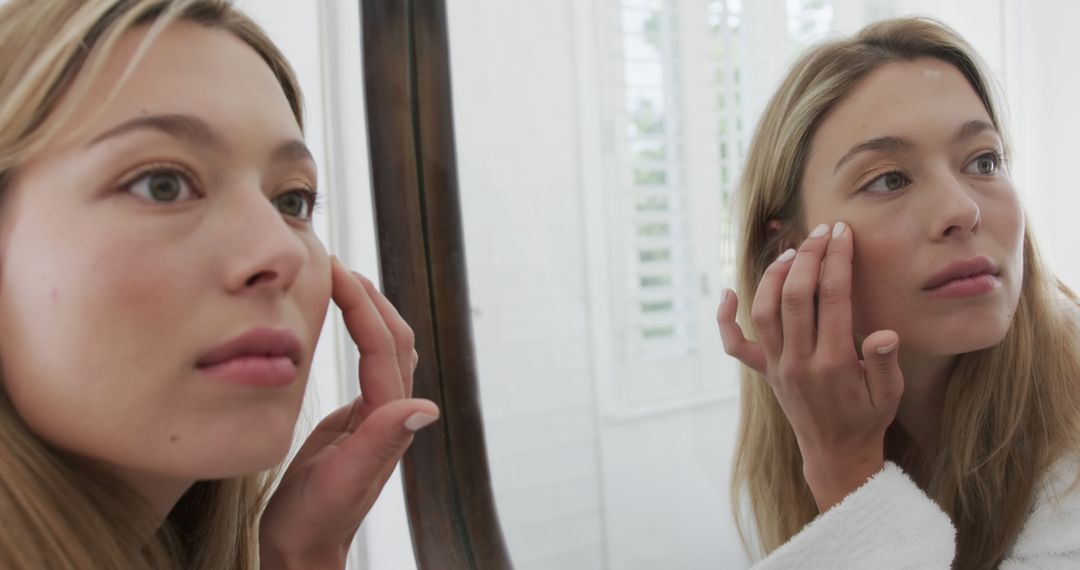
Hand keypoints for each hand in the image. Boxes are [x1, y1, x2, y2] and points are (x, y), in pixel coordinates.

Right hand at [259, 258, 439, 568]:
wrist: (303, 549)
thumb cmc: (315, 522)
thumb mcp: (342, 482)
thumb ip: (379, 443)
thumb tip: (428, 406)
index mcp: (386, 421)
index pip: (382, 347)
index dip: (362, 305)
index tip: (336, 270)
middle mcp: (388, 414)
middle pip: (394, 340)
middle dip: (371, 297)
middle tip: (338, 264)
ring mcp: (374, 416)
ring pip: (384, 350)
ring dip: (368, 311)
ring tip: (340, 280)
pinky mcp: (355, 420)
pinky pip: (366, 364)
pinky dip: (357, 334)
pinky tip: (337, 323)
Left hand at [716, 222, 903, 511]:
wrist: (836, 454)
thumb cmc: (867, 418)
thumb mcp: (889, 394)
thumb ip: (884, 362)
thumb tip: (884, 334)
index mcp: (834, 363)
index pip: (832, 298)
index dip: (837, 260)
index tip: (842, 234)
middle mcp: (798, 362)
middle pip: (794, 296)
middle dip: (808, 256)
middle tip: (821, 231)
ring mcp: (776, 366)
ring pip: (763, 311)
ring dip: (774, 275)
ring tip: (793, 251)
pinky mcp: (764, 371)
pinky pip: (735, 344)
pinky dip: (726, 319)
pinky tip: (727, 293)